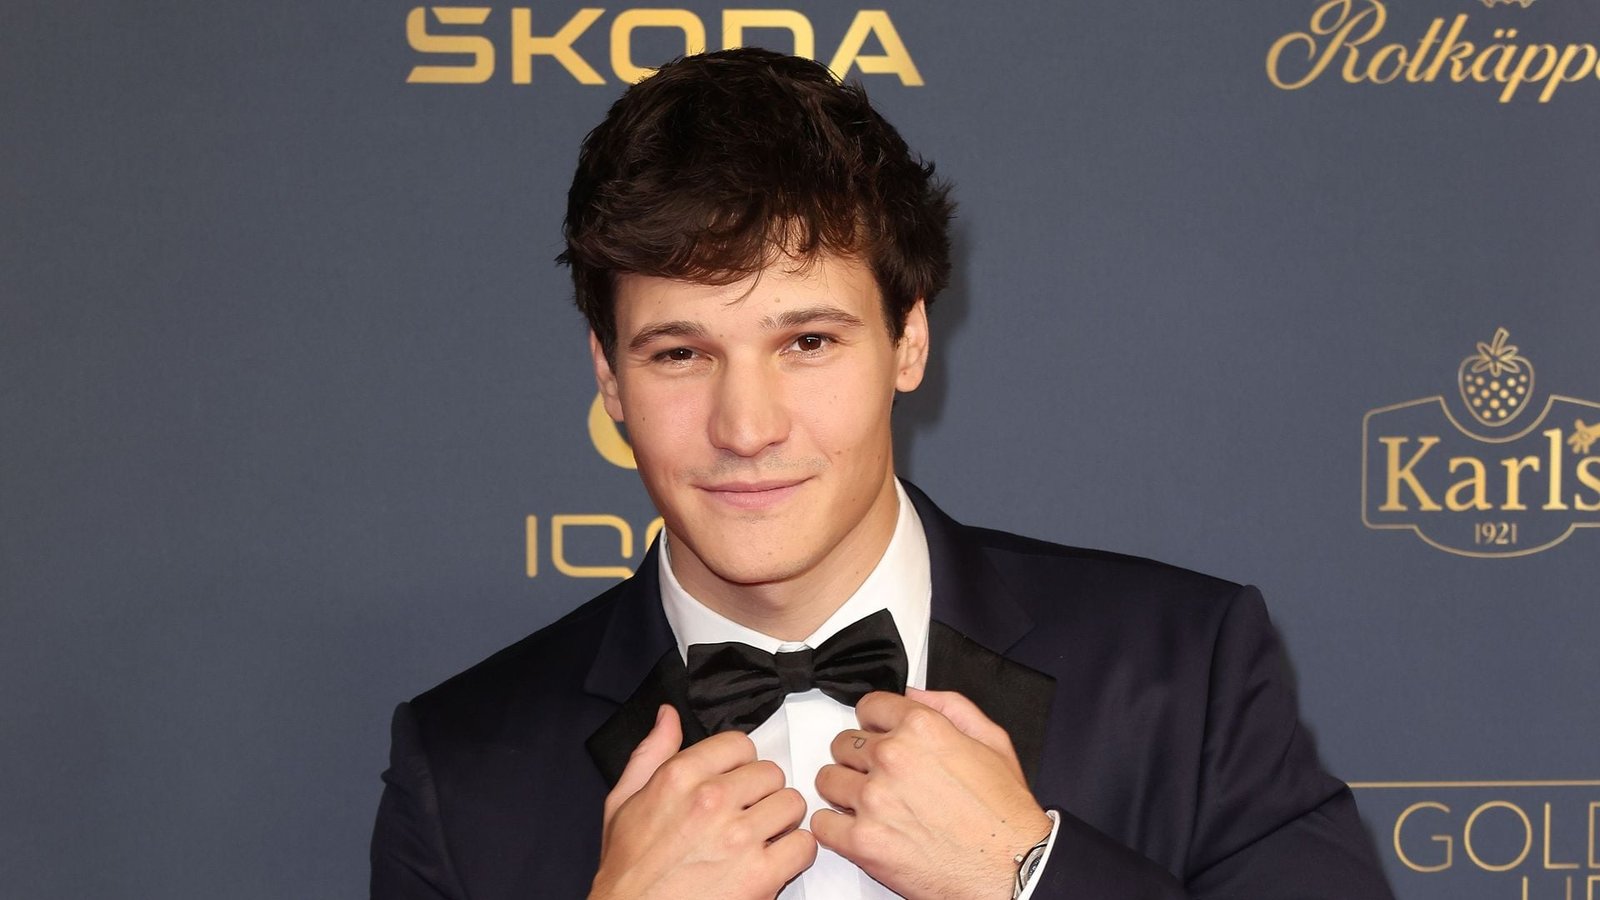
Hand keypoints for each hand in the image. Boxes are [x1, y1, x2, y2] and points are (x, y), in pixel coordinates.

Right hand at [590, 706, 816, 899]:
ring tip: (758, 838)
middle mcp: (711, 800)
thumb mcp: (623, 802)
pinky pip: (803, 844)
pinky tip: (772, 860)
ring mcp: (739, 837)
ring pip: (792, 803)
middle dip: (760, 794)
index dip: (738, 765)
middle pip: (770, 772)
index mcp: (679, 776)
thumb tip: (668, 716)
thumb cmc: (628, 869)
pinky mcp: (760, 874)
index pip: (739, 744)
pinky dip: (794, 853)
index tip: (732, 784)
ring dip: (780, 821)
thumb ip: (650, 753)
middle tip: (744, 815)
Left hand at [811, 688, 1051, 899]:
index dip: (875, 723)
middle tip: (880, 776)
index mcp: (922, 728)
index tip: (878, 736)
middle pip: (843, 743)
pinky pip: (822, 823)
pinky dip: (834, 826)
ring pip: (828, 779)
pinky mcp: (863, 842)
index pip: (868, 706)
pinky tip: (857, 827)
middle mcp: (893, 758)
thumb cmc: (1005, 813)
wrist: (1013, 870)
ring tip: (870, 803)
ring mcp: (874, 800)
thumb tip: (913, 694)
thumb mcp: (991, 741)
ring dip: (844, 789)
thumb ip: (950, 706)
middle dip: (859, 757)